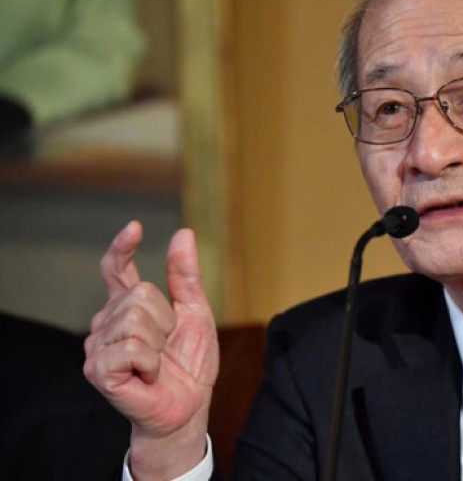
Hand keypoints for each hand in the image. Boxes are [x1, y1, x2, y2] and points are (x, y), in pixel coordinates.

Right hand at [83, 222, 219, 478]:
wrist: (188, 404)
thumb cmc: (189, 362)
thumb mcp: (196, 312)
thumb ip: (186, 276)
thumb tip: (182, 234)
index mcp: (128, 306)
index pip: (116, 270)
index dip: (122, 248)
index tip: (134, 228)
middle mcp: (106, 321)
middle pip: (139, 295)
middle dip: (165, 320)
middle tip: (167, 346)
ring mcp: (98, 346)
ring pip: (134, 319)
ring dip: (159, 343)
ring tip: (157, 362)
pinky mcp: (98, 369)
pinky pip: (131, 348)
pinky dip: (151, 362)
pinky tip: (148, 374)